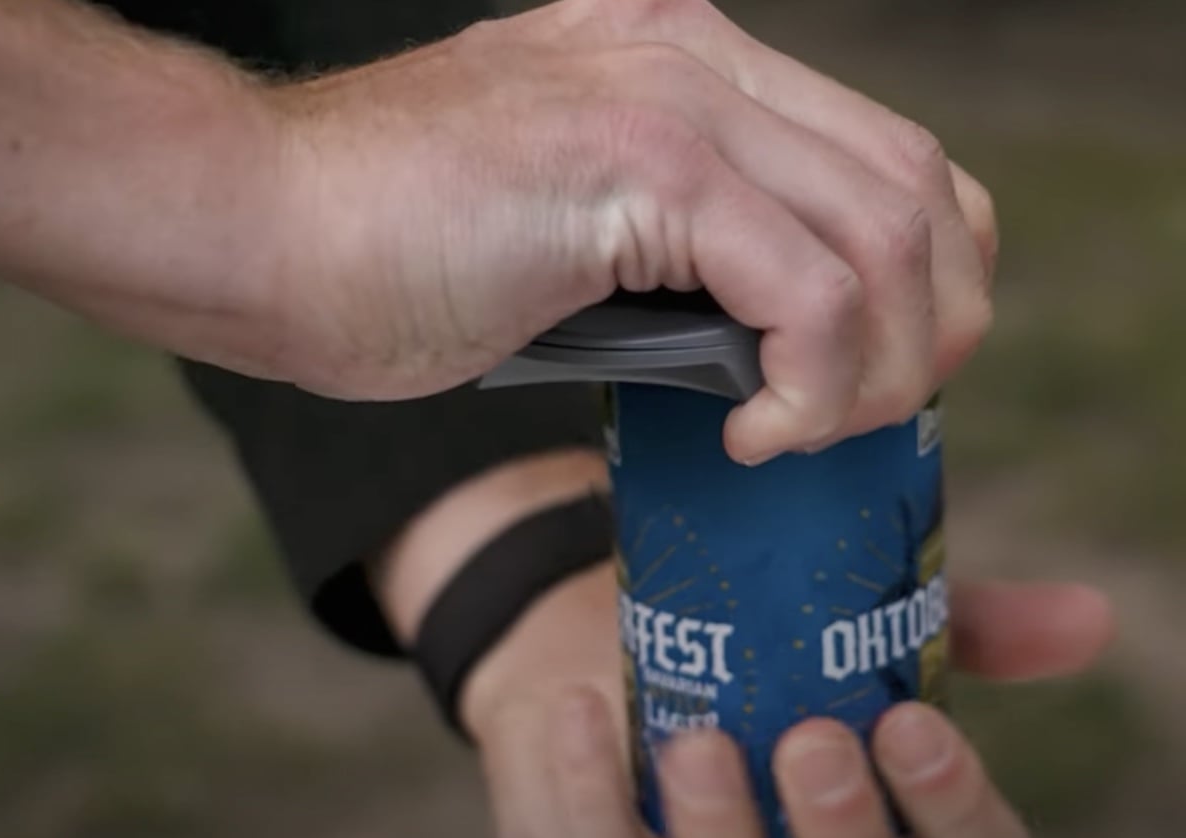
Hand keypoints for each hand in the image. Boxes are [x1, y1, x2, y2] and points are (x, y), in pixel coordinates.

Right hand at [270, 0, 996, 461]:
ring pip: (888, 237)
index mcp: (691, 59)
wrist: (251, 223)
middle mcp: (698, 54)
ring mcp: (672, 94)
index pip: (893, 156)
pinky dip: (811, 384)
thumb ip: (682, 247)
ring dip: (877, 371)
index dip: (927, 276)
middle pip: (922, 187)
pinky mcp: (638, 162)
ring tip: (799, 435)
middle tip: (867, 421)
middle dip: (934, 327)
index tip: (877, 374)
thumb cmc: (389, 252)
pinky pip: (809, 289)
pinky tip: (751, 434)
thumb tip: (775, 340)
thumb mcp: (575, 231)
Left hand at [462, 570, 1112, 837]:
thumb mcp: (871, 632)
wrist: (620, 646)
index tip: (912, 721)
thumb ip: (971, 629)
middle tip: (814, 740)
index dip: (952, 810)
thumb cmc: (774, 651)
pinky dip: (586, 803)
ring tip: (702, 742)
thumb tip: (1094, 616)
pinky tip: (582, 714)